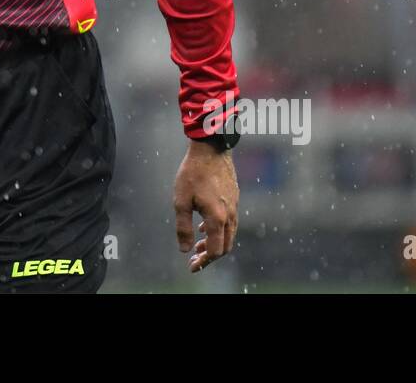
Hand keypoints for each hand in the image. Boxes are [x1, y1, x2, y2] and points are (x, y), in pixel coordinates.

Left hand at [173, 139, 238, 272]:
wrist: (211, 149)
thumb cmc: (193, 173)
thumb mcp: (181, 201)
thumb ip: (183, 227)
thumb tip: (185, 250)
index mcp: (218, 218)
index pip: (215, 251)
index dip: (204, 262)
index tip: (192, 266)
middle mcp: (230, 215)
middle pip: (225, 246)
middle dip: (210, 256)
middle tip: (195, 260)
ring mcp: (234, 207)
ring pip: (228, 235)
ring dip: (214, 243)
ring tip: (198, 245)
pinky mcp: (234, 199)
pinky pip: (229, 222)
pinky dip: (218, 231)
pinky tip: (204, 227)